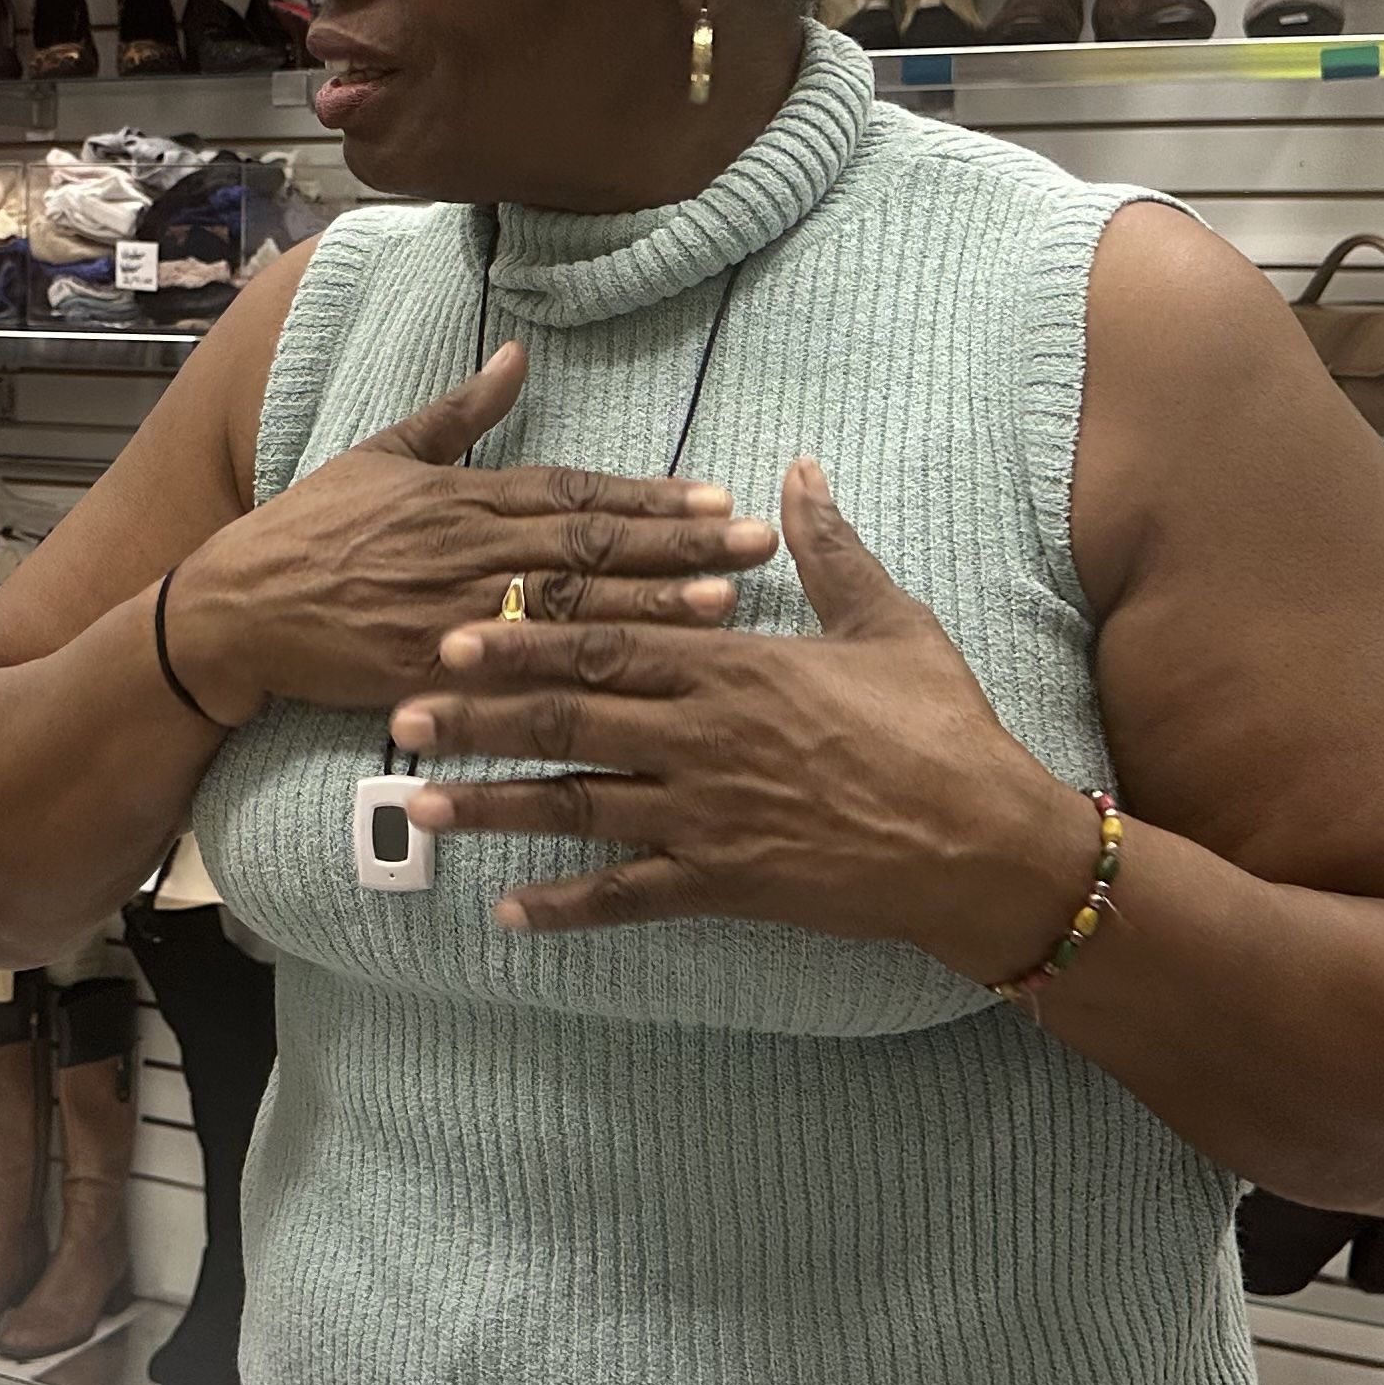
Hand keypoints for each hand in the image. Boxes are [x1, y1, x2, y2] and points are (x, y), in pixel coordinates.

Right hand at [166, 344, 774, 721]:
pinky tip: (632, 681)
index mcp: (459, 495)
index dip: (649, 496)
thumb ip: (459, 409)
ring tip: (724, 601)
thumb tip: (517, 353)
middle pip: (590, 547)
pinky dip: (578, 674)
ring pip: (569, 606)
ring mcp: (452, 612)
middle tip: (752, 543)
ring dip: (650, 604)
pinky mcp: (433, 671)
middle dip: (678, 545)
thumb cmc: (308, 528)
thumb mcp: (381, 452)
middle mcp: (466, 549)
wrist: (235, 608)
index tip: (716, 494)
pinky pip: (517, 673)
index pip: (574, 493)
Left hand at [391, 458, 1094, 978]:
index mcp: (733, 667)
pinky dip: (566, 907)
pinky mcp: (725, 881)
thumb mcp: (889, 621)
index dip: (523, 641)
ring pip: (577, 806)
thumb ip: (831, 548)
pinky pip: (629, 896)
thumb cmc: (942, 726)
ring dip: (491, 807)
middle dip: (477, 718)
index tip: (454, 634)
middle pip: (568, 721)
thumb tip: (799, 472)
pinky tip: (507, 913)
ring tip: (415, 805)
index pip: (606, 646)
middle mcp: (704, 738)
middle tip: (399, 713)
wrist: (984, 841)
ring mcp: (708, 815)